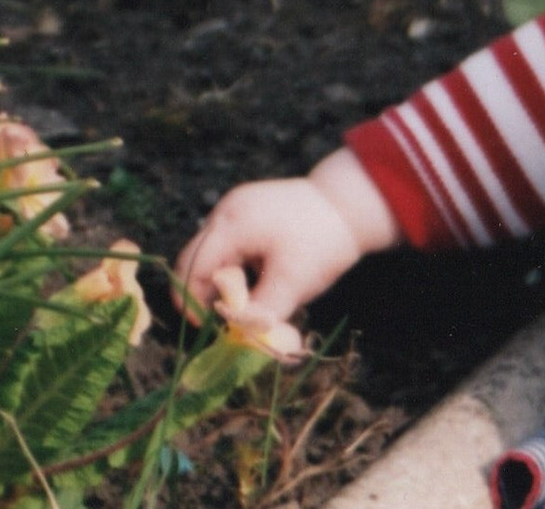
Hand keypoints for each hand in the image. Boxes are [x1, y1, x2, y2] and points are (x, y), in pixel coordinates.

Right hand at [173, 148, 400, 325]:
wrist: (351, 204)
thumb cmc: (323, 242)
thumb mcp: (292, 284)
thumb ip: (260, 314)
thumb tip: (237, 341)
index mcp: (232, 224)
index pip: (192, 267)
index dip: (193, 301)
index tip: (208, 326)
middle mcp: (228, 210)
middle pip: (197, 258)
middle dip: (207, 292)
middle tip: (230, 317)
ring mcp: (238, 206)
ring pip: (214, 252)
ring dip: (226, 279)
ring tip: (254, 296)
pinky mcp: (250, 209)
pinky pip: (231, 242)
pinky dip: (239, 264)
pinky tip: (264, 276)